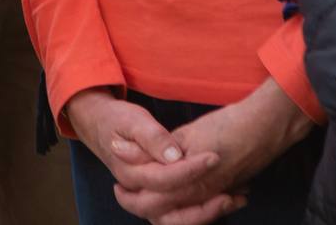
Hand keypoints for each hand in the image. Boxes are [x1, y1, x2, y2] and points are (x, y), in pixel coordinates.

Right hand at [65, 89, 223, 218]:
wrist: (102, 127)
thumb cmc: (119, 121)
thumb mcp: (133, 120)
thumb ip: (153, 138)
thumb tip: (173, 156)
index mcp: (130, 172)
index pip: (163, 179)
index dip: (190, 170)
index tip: (215, 157)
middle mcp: (138, 193)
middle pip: (169, 213)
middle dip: (203, 205)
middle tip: (230, 192)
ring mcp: (148, 200)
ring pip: (176, 222)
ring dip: (205, 215)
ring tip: (232, 200)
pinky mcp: (159, 200)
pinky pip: (181, 216)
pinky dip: (204, 212)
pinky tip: (228, 198)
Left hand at [114, 79, 312, 223]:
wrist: (266, 128)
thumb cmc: (228, 127)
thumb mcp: (189, 133)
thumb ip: (158, 147)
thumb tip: (124, 151)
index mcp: (188, 181)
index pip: (151, 198)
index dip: (131, 193)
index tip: (118, 184)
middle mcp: (200, 195)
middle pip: (162, 214)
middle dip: (139, 206)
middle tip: (122, 193)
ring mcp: (214, 196)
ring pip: (181, 216)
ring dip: (160, 210)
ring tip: (145, 196)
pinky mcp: (225, 191)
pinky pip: (199, 209)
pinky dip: (183, 208)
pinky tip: (175, 197)